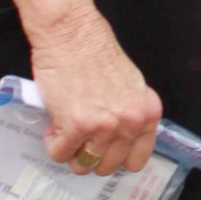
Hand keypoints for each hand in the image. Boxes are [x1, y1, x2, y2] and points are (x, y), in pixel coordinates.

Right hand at [27, 6, 162, 176]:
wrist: (73, 34)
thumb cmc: (95, 53)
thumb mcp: (128, 86)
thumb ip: (128, 113)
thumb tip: (116, 140)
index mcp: (147, 113)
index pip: (136, 159)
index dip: (115, 159)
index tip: (103, 153)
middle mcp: (131, 123)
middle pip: (107, 166)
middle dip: (89, 155)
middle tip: (79, 137)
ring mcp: (105, 127)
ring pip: (83, 164)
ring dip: (71, 152)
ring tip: (65, 129)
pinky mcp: (77, 126)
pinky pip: (60, 153)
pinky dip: (53, 143)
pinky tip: (54, 124)